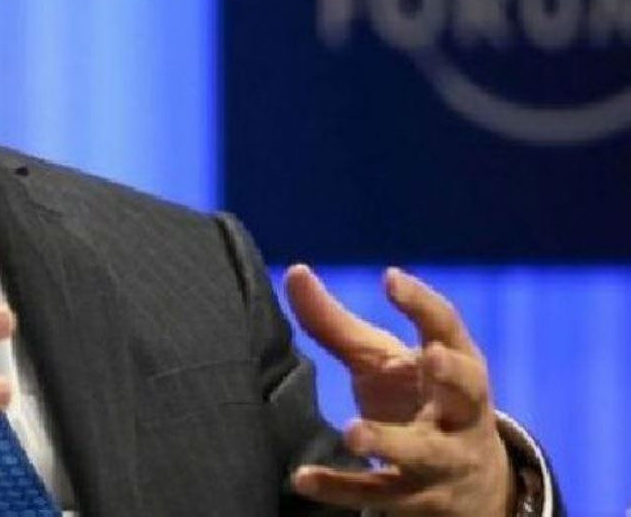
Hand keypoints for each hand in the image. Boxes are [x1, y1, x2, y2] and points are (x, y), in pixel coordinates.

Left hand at [283, 265, 513, 516]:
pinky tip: (302, 479)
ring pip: (425, 453)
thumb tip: (294, 271)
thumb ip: (336, 322)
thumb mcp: (381, 359)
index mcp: (456, 363)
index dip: (422, 302)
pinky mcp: (418, 498)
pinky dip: (340, 489)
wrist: (470, 484)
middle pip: (467, 391)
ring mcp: (445, 459)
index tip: (391, 278)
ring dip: (391, 442)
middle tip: (429, 355)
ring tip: (352, 432)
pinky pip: (379, 495)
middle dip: (452, 374)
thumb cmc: (415, 397)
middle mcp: (462, 411)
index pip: (446, 328)